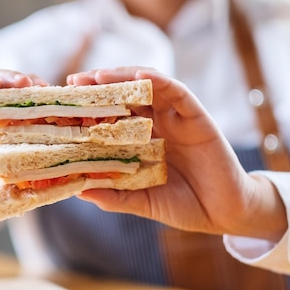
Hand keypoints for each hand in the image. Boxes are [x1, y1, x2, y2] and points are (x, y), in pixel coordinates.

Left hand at [70, 67, 287, 241]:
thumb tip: (79, 190)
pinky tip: (141, 75)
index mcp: (141, 142)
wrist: (224, 214)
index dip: (89, 108)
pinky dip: (160, 80)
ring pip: (147, 86)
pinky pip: (178, 92)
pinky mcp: (197, 116)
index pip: (111, 116)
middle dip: (100, 85)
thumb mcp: (144, 201)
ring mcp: (176, 118)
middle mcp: (156, 124)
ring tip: (99, 75)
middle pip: (125, 95)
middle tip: (74, 82)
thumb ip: (115, 196)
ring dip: (124, 76)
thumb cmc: (184, 206)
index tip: (64, 104)